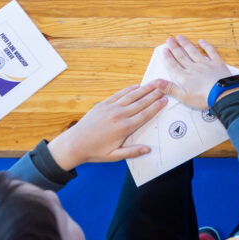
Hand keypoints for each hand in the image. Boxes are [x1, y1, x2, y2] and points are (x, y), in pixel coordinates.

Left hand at [47, 82, 168, 169]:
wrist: (74, 144)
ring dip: (144, 89)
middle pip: (141, 103)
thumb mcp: (114, 156)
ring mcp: (111, 108)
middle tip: (164, 87)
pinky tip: (136, 86)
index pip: (145, 114)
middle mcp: (119, 115)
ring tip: (154, 83)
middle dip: (154, 94)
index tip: (165, 100)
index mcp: (124, 128)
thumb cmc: (94, 151)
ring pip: (131, 96)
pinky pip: (119, 95)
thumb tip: (148, 149)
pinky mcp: (103, 105)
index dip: (156, 106)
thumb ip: (133, 152)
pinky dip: (128, 90)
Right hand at [160, 36, 234, 109]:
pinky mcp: (217, 63)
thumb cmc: (203, 98)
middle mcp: (193, 68)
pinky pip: (210, 52)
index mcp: (184, 77)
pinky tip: (201, 41)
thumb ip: (169, 88)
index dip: (168, 57)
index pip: (173, 65)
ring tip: (180, 37)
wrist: (222, 94)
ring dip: (186, 44)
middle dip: (174, 48)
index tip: (164, 50)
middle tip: (169, 40)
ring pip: (193, 52)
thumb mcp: (183, 96)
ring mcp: (205, 64)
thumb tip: (155, 82)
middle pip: (182, 56)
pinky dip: (205, 46)